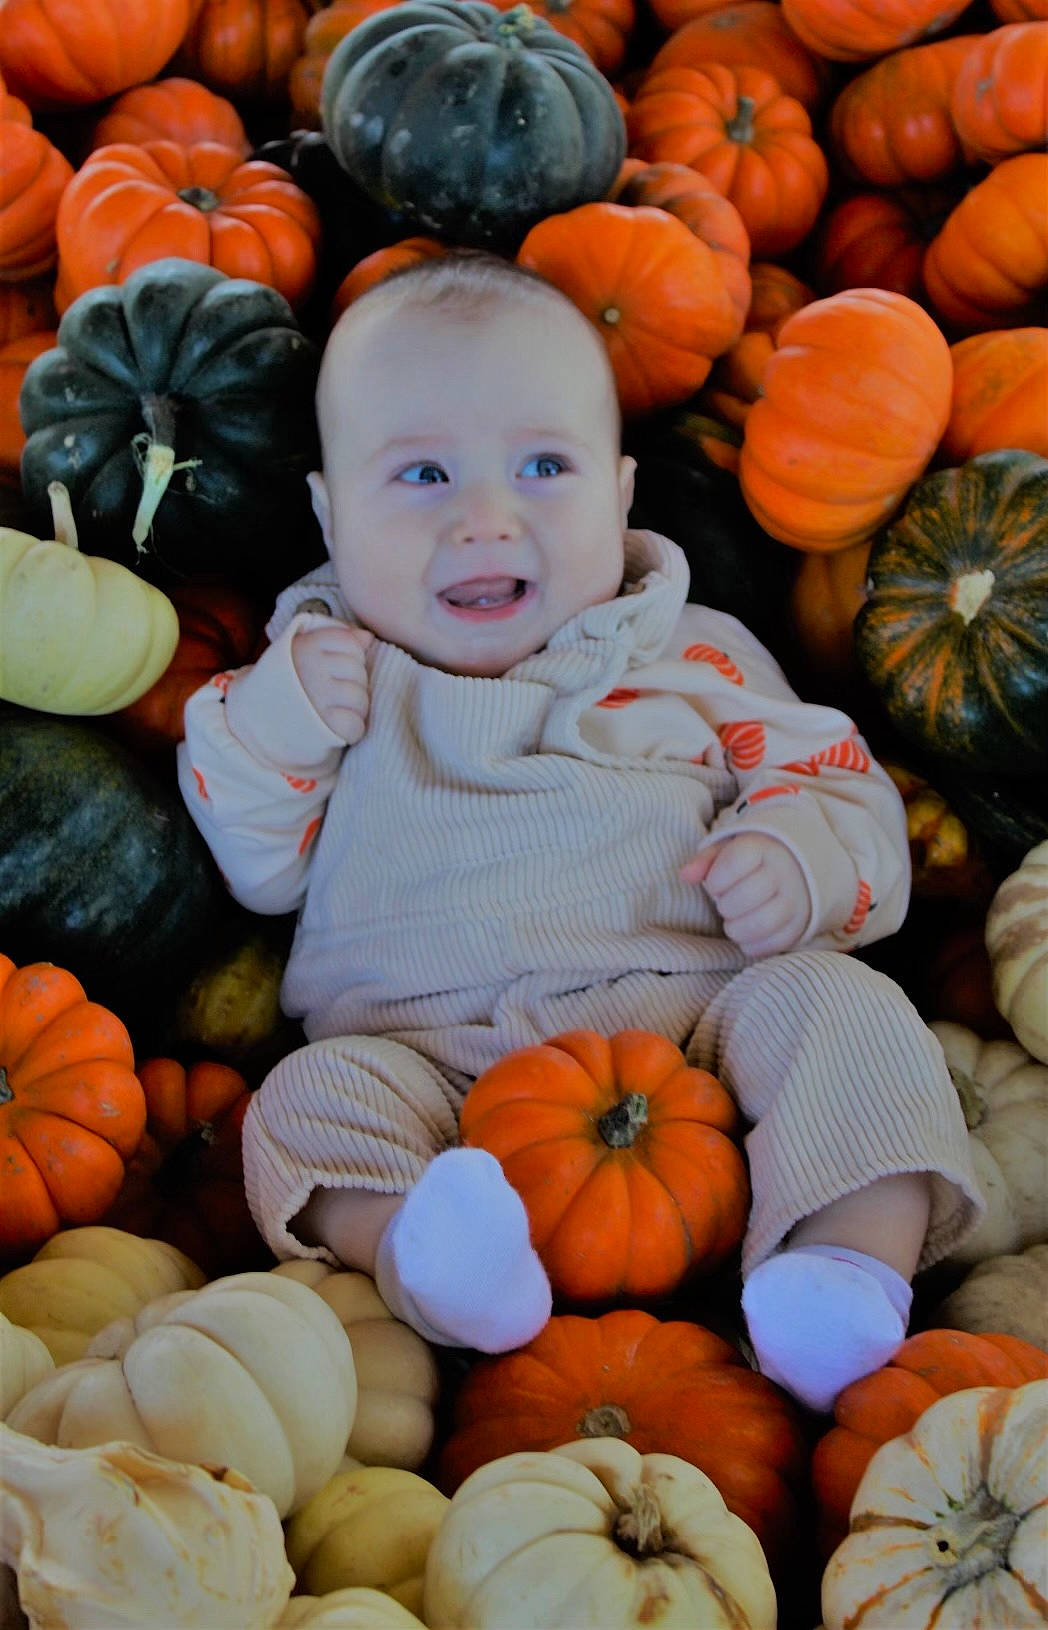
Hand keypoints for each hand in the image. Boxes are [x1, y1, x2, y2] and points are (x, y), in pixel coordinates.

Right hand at [292, 623, 373, 744]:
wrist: (252, 720)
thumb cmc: (288, 684)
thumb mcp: (302, 652)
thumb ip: (335, 640)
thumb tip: (367, 638)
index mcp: (306, 646)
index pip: (349, 642)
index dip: (351, 656)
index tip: (336, 669)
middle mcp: (311, 668)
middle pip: (358, 671)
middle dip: (354, 685)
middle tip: (336, 694)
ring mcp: (317, 696)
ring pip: (360, 699)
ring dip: (355, 710)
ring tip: (337, 711)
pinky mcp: (322, 724)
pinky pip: (355, 725)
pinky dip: (352, 730)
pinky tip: (338, 727)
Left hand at [681, 833, 809, 957]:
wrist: (797, 869)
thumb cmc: (752, 861)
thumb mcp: (728, 851)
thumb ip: (705, 861)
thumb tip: (686, 876)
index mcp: (763, 848)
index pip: (734, 863)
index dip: (716, 880)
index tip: (716, 884)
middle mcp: (784, 873)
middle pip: (746, 896)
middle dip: (725, 906)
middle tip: (726, 904)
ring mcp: (796, 901)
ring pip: (761, 924)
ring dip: (736, 929)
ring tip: (734, 921)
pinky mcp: (800, 926)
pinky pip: (774, 944)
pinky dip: (752, 944)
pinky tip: (746, 933)